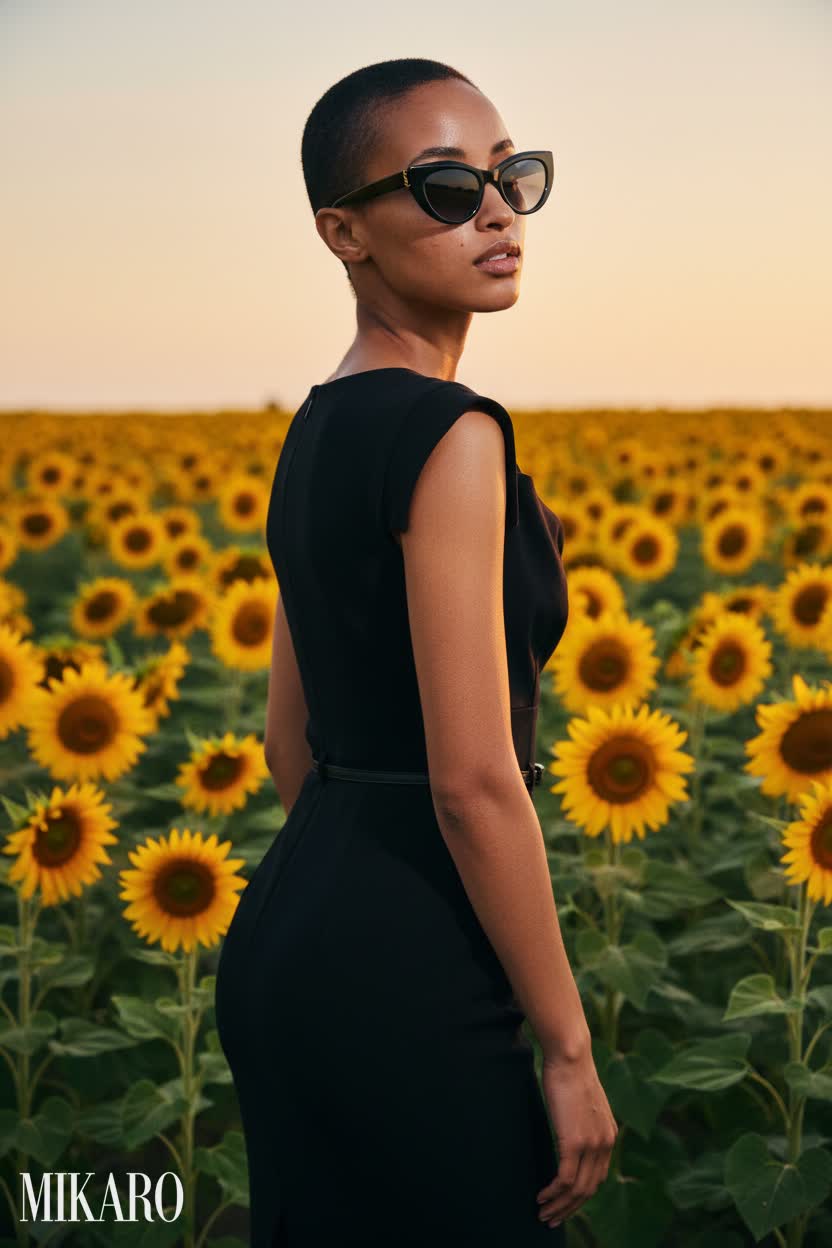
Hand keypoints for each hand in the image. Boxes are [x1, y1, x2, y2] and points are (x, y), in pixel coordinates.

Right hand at [535, 1049, 617, 1228]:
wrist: (571, 1057)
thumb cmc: (570, 1073)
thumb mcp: (584, 1102)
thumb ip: (583, 1120)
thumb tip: (570, 1126)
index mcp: (609, 1135)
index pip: (598, 1177)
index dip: (581, 1196)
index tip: (564, 1203)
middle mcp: (605, 1143)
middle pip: (588, 1190)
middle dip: (569, 1209)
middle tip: (551, 1219)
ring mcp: (591, 1144)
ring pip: (577, 1190)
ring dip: (559, 1206)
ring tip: (543, 1214)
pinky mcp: (575, 1142)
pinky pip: (565, 1179)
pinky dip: (553, 1193)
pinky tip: (541, 1197)